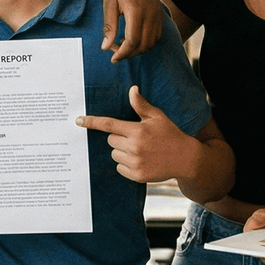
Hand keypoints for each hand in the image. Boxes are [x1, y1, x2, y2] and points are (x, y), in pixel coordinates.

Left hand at [77, 86, 199, 182]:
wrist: (186, 159)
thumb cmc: (170, 135)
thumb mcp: (158, 117)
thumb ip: (141, 105)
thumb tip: (132, 89)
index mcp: (137, 130)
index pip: (109, 124)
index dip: (92, 122)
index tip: (78, 120)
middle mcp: (134, 147)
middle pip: (111, 140)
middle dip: (119, 138)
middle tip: (135, 138)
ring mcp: (135, 162)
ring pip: (114, 154)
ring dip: (121, 151)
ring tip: (140, 150)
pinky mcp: (137, 175)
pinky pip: (120, 167)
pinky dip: (126, 164)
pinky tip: (141, 160)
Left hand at [100, 0, 162, 60]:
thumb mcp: (108, 3)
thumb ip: (109, 26)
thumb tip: (106, 47)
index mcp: (136, 11)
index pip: (133, 41)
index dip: (122, 53)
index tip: (112, 58)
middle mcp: (150, 13)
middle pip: (144, 45)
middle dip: (130, 53)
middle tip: (115, 52)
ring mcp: (157, 13)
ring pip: (153, 41)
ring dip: (139, 49)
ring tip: (124, 46)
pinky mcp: (160, 12)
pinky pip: (158, 34)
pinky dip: (148, 42)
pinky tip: (134, 39)